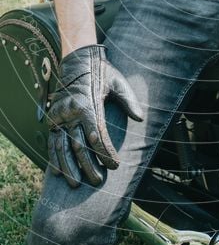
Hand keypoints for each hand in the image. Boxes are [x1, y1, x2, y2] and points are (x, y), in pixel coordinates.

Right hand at [47, 44, 143, 187]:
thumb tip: (140, 118)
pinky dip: (54, 158)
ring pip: (62, 148)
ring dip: (69, 168)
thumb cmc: (102, 73)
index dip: (106, 153)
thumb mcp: (118, 82)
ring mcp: (59, 116)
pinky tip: (57, 173)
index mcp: (88, 104)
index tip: (114, 166)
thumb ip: (129, 100)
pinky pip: (52, 141)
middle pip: (80, 146)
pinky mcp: (52, 118)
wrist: (77, 60)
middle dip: (89, 166)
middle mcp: (71, 112)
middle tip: (97, 181)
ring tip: (75, 185)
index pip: (98, 136)